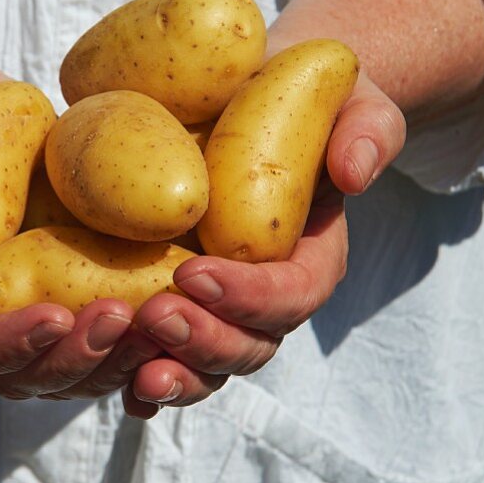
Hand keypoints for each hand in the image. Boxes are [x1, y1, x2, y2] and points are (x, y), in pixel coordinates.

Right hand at [0, 53, 161, 398]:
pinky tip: (187, 310)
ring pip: (74, 369)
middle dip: (75, 359)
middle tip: (124, 316)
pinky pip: (109, 334)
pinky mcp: (72, 293)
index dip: (2, 346)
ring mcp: (29, 312)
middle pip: (22, 374)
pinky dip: (146, 336)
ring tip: (166, 321)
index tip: (53, 315)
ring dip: (120, 359)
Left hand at [122, 74, 405, 418]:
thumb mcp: (346, 99)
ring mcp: (215, 308)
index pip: (292, 294)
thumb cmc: (297, 96)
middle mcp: (263, 294)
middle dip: (204, 341)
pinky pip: (158, 356)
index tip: (194, 272)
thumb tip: (354, 172)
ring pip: (204, 366)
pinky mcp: (170, 302)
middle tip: (155, 314)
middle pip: (247, 344)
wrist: (240, 91)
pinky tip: (118, 391)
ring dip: (174, 374)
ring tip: (136, 369)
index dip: (250, 296)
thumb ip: (365, 129)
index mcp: (309, 256)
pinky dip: (138, 379)